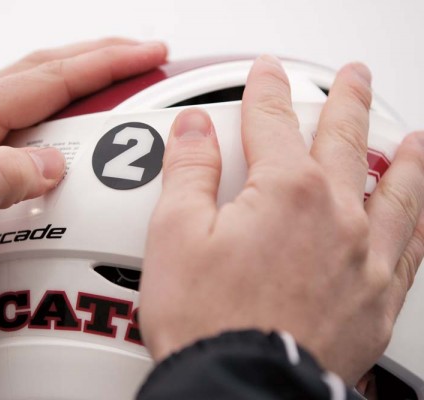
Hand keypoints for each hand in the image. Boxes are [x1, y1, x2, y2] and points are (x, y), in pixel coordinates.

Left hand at [0, 38, 167, 370]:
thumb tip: (51, 161)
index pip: (45, 79)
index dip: (103, 64)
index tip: (145, 56)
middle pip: (42, 72)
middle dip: (99, 59)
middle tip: (144, 55)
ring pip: (35, 95)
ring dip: (82, 81)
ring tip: (121, 79)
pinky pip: (27, 126)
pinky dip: (62, 115)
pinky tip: (78, 127)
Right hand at [139, 55, 423, 383]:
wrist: (240, 389)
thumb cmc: (207, 320)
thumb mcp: (174, 234)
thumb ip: (188, 170)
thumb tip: (193, 129)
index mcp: (286, 192)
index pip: (273, 121)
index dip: (265, 89)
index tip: (265, 73)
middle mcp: (336, 217)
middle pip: (343, 140)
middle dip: (345, 101)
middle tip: (352, 79)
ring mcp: (363, 258)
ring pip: (396, 190)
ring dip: (403, 158)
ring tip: (412, 140)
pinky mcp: (375, 300)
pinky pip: (411, 248)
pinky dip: (418, 222)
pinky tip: (419, 214)